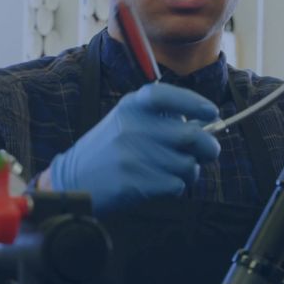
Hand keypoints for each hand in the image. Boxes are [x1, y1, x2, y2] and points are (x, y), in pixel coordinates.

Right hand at [48, 83, 220, 214]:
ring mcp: (133, 155)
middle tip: (208, 153)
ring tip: (171, 172)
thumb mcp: (128, 122)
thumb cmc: (109, 151)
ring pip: (188, 165)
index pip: (168, 96)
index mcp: (131, 106)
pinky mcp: (134, 182)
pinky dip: (175, 188)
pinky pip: (176, 185)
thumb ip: (162, 120)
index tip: (212, 112)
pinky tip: (158, 185)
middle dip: (208, 148)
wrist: (72, 181)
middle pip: (192, 136)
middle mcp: (133, 126)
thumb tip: (207, 125)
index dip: (194, 103)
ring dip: (188, 173)